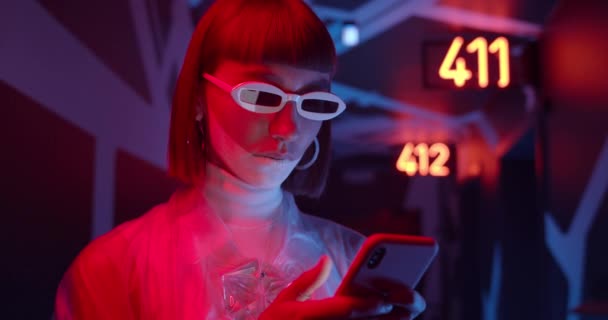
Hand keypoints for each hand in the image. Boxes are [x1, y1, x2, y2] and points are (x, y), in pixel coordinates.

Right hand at [259, 256, 425, 318]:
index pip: (344, 311)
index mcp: (309, 316)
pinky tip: (392, 318)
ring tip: (407, 311)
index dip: (366, 305)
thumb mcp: (284, 301)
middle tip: (411, 304)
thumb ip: (307, 281)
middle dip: (391, 315)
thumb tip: (325, 260)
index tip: (385, 299)